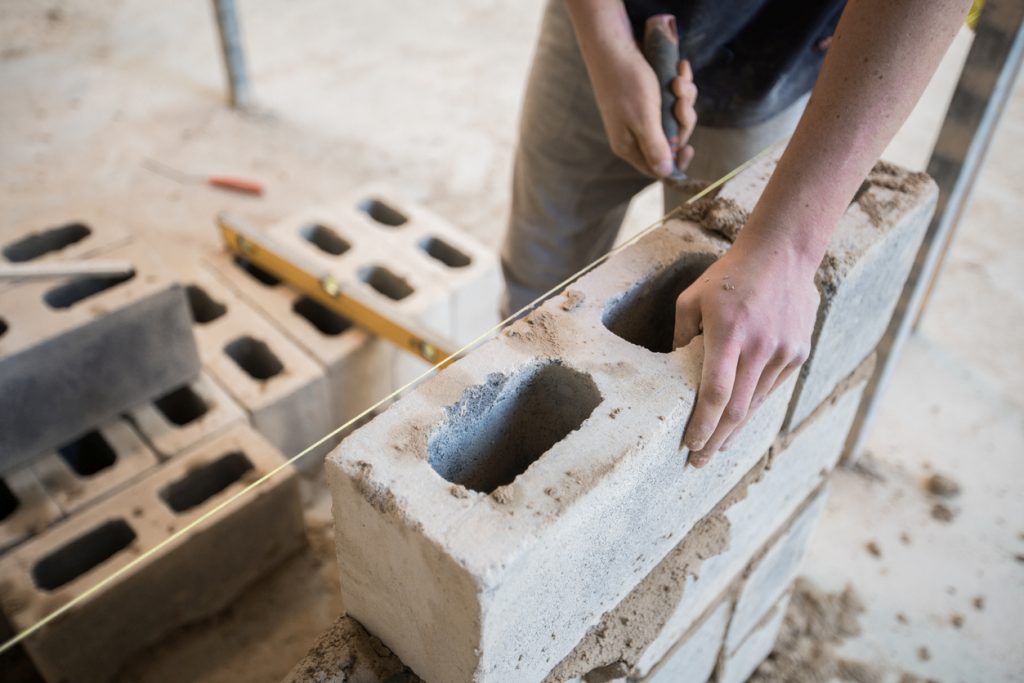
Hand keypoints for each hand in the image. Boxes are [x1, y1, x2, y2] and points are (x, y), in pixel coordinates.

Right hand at [575, 14, 696, 176]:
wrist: (613, 44)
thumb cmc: (626, 83)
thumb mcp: (644, 119)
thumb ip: (656, 148)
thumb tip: (665, 174)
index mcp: (629, 145)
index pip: (657, 167)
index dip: (676, 161)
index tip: (690, 149)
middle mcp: (636, 132)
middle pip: (672, 139)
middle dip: (683, 119)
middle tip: (681, 100)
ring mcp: (643, 112)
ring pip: (676, 116)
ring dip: (684, 97)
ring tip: (678, 79)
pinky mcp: (650, 95)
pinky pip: (673, 97)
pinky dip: (680, 84)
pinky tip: (680, 68)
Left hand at [674, 240, 818, 466]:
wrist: (782, 255)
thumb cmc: (728, 276)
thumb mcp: (691, 299)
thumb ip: (680, 337)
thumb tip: (673, 372)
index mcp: (728, 333)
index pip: (716, 393)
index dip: (703, 425)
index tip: (690, 445)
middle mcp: (759, 347)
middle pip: (737, 410)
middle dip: (716, 441)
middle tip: (699, 462)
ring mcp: (783, 352)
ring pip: (756, 404)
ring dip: (734, 429)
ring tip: (716, 447)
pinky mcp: (797, 353)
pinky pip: (770, 388)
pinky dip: (753, 407)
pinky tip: (738, 420)